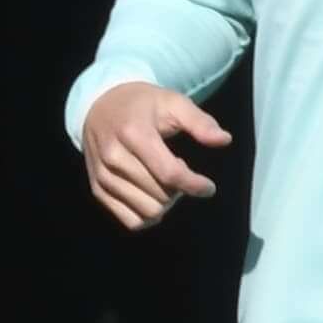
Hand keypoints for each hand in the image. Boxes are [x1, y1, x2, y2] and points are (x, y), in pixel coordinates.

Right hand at [77, 81, 230, 232]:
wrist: (99, 105)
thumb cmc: (142, 104)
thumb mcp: (173, 102)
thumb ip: (200, 122)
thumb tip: (225, 140)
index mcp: (134, 133)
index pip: (169, 174)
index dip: (195, 185)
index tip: (208, 187)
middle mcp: (114, 157)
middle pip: (161, 196)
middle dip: (180, 190)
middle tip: (180, 171)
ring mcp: (103, 176)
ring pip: (148, 212)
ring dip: (165, 203)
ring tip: (164, 182)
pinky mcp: (98, 190)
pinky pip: (131, 221)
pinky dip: (148, 216)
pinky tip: (152, 196)